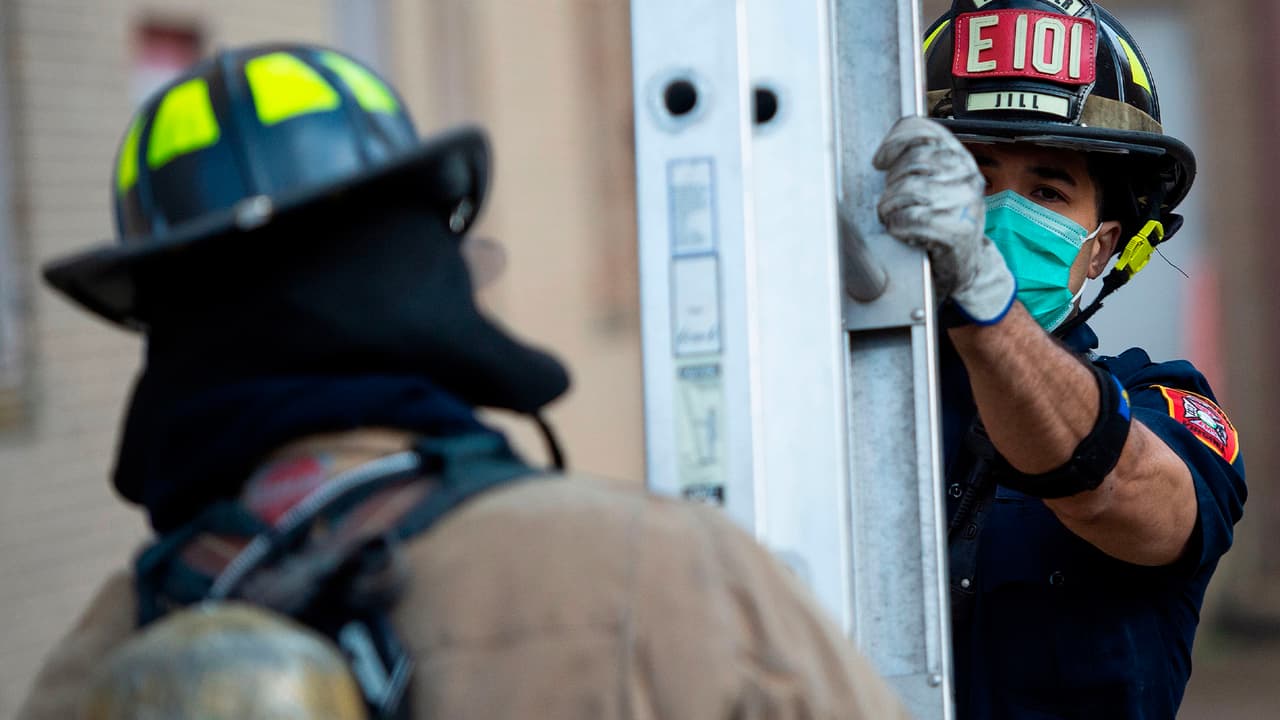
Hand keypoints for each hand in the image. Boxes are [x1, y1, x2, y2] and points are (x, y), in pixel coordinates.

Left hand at [873, 116, 1014, 324]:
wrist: (966, 267)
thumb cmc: (944, 223)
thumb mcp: (939, 185)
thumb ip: (920, 164)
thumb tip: (887, 152)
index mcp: (960, 159)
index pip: (925, 131)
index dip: (895, 142)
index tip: (879, 160)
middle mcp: (966, 176)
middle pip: (911, 163)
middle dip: (890, 185)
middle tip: (890, 202)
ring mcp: (963, 204)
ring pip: (907, 191)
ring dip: (890, 208)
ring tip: (894, 218)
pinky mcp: (955, 231)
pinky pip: (910, 219)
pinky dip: (897, 227)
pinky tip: (902, 231)